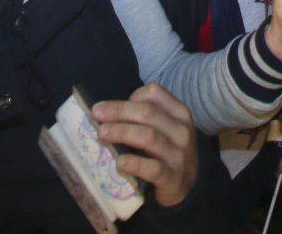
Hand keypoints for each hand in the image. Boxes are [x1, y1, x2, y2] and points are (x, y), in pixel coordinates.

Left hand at [93, 86, 198, 208]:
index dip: (131, 97)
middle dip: (119, 111)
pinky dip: (134, 163)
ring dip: (122, 132)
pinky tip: (120, 162)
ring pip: (149, 137)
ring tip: (101, 134)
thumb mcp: (163, 129)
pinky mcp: (173, 178)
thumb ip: (143, 119)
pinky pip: (152, 168)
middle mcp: (182, 130)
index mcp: (179, 113)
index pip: (155, 93)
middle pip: (148, 112)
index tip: (110, 107)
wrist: (184, 187)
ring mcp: (179, 155)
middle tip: (96, 114)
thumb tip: (105, 112)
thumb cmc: (166, 152)